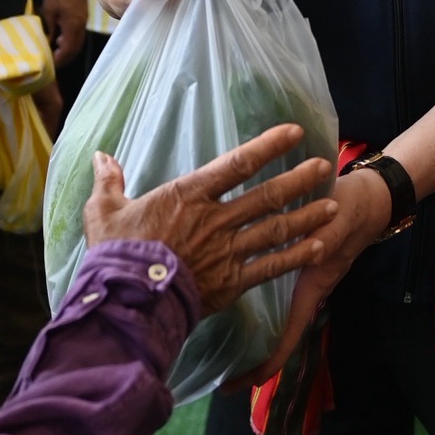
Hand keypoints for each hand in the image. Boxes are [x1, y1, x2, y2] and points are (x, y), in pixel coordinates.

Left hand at [40, 0, 88, 63]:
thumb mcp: (49, 10)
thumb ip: (50, 27)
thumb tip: (49, 41)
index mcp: (72, 25)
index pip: (68, 49)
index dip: (60, 58)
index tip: (50, 63)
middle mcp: (81, 26)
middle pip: (75, 49)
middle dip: (65, 57)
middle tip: (53, 62)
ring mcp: (83, 22)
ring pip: (78, 42)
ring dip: (68, 50)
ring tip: (56, 52)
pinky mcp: (83, 17)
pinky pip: (78, 35)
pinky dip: (71, 41)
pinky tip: (61, 39)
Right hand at [83, 121, 337, 315]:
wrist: (127, 301)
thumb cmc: (115, 254)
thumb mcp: (104, 211)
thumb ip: (109, 182)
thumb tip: (101, 156)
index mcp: (189, 195)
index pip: (237, 163)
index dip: (268, 146)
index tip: (293, 133)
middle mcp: (216, 219)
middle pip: (266, 195)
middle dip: (298, 179)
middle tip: (324, 165)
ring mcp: (227, 251)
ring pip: (275, 229)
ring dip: (306, 216)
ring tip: (333, 205)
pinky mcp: (232, 281)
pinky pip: (271, 267)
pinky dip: (296, 256)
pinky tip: (318, 247)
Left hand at [245, 165, 393, 382]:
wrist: (368, 196)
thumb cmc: (350, 210)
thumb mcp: (337, 223)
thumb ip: (325, 236)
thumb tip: (312, 246)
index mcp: (312, 287)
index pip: (289, 336)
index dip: (268, 364)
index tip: (241, 385)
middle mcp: (302, 290)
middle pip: (277, 336)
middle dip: (252, 361)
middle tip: (224, 384)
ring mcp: (297, 279)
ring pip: (273, 319)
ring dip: (251, 338)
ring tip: (219, 353)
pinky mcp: (291, 264)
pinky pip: (269, 292)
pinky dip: (251, 303)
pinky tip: (228, 299)